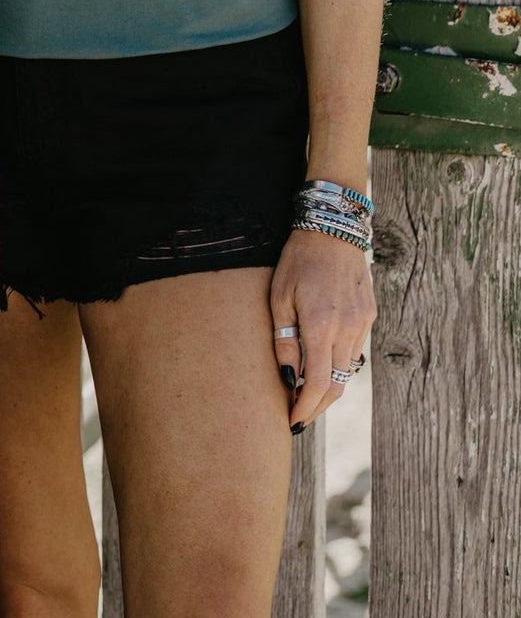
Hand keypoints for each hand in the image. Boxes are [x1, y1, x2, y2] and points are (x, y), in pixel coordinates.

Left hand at [270, 227, 374, 430]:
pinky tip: (323, 365)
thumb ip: (284, 341)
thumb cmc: (298, 260)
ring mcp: (362, 323)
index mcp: (321, 325)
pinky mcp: (369, 316)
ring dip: (328, 387)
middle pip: (335, 385)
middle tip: (298, 416)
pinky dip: (338, 365)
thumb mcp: (279, 297)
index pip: (317, 383)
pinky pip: (354, 351)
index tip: (292, 421)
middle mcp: (347, 329)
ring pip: (347, 371)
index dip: (305, 408)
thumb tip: (287, 380)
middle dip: (317, 406)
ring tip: (306, 395)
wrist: (332, 228)